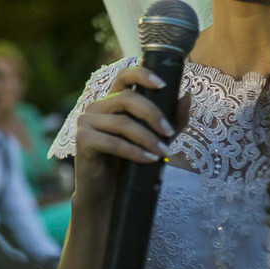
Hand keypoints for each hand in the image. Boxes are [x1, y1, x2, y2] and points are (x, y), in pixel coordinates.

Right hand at [73, 66, 189, 210]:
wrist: (107, 194)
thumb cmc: (128, 165)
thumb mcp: (154, 140)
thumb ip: (171, 120)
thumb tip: (187, 97)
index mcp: (112, 102)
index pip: (125, 75)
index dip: (142, 74)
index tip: (163, 84)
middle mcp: (97, 107)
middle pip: (127, 98)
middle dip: (153, 114)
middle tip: (169, 132)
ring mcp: (86, 122)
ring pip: (122, 123)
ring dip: (147, 138)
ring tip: (163, 153)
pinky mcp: (82, 140)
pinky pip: (113, 142)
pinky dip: (134, 152)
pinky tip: (149, 160)